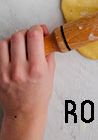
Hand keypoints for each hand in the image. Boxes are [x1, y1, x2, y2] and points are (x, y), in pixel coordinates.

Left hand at [0, 25, 54, 139]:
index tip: (41, 31)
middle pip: (18, 36)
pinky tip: (11, 54)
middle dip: (27, 32)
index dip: (38, 28)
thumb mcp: (50, 73)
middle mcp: (19, 69)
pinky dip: (4, 49)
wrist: (24, 111)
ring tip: (19, 46)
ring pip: (5, 42)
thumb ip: (47, 55)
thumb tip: (45, 39)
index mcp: (36, 68)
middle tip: (31, 37)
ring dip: (13, 41)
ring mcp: (5, 72)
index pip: (33, 36)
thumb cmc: (38, 94)